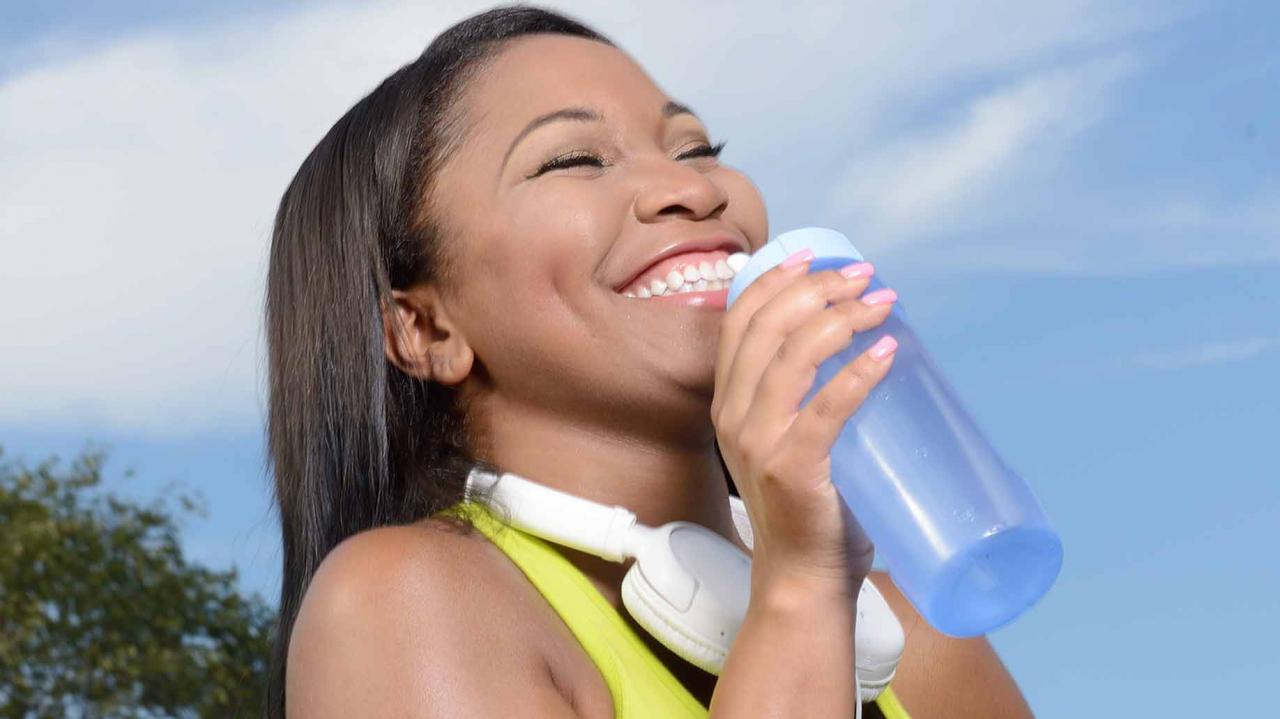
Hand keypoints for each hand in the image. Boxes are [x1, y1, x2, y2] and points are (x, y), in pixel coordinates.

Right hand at [713, 253, 897, 598]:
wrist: (802, 578)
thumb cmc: (808, 506)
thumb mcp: (785, 439)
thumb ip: (801, 398)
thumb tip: (858, 342)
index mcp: (727, 402)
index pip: (739, 321)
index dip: (775, 279)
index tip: (817, 256)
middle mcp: (732, 415)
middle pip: (767, 327)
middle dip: (819, 288)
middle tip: (866, 278)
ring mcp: (758, 443)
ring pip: (793, 356)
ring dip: (842, 319)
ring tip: (883, 305)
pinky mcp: (792, 469)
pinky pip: (825, 408)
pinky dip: (858, 374)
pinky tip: (887, 352)